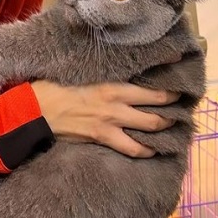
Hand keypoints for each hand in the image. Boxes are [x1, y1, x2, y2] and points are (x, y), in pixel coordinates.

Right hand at [31, 80, 179, 157]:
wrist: (37, 109)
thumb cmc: (57, 85)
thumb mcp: (83, 72)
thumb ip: (104, 72)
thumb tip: (120, 67)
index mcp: (113, 86)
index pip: (151, 89)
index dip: (170, 90)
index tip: (180, 87)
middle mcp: (117, 105)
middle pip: (156, 111)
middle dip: (172, 112)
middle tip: (179, 109)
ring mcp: (111, 124)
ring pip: (148, 130)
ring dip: (163, 130)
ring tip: (170, 128)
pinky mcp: (102, 138)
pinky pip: (131, 149)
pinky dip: (145, 150)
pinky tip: (151, 149)